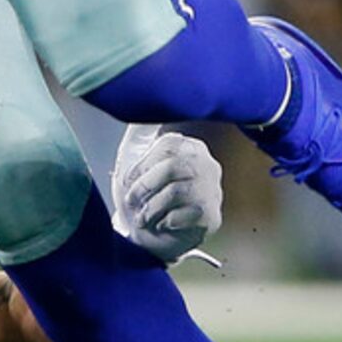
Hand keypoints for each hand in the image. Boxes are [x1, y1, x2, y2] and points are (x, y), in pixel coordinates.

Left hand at [111, 125, 222, 263]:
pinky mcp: (211, 216)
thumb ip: (138, 133)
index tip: (128, 180)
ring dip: (152, 207)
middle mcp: (207, 165)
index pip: (168, 146)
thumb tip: (141, 104)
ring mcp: (213, 191)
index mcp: (189, 146)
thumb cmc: (142, 195)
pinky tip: (161, 223)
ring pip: (177, 192)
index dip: (142, 164)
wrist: (150, 237)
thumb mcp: (134, 158)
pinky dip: (164, 221)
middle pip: (173, 167)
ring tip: (143, 216)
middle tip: (131, 200)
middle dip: (145, 186)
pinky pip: (184, 215)